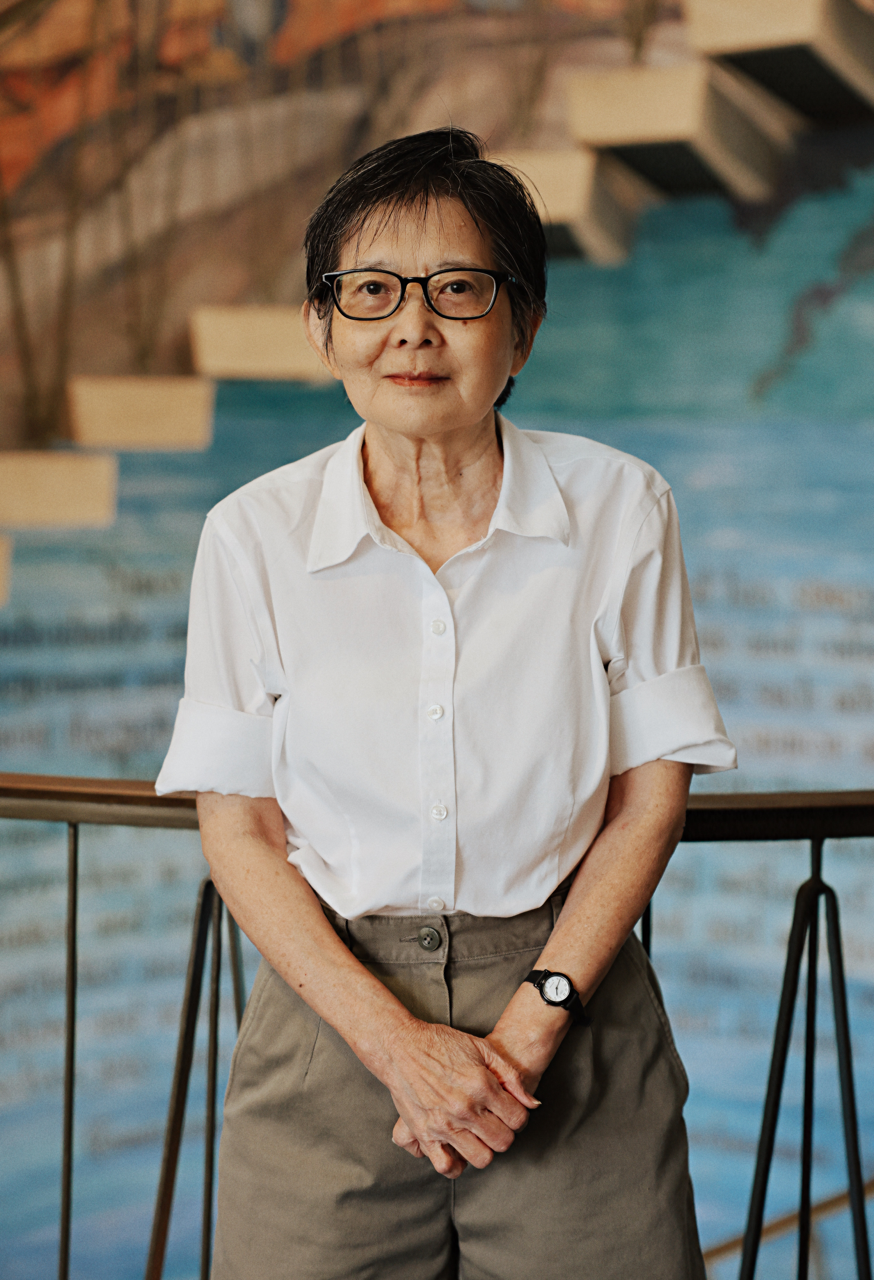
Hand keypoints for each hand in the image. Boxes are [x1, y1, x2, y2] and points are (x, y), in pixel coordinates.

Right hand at [384, 1020, 539, 1178]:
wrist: (400, 1046)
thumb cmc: (440, 1043)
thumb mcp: (482, 1047)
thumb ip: (510, 1075)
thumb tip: (532, 1103)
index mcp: (481, 1085)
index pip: (518, 1119)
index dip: (518, 1115)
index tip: (509, 1110)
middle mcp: (465, 1108)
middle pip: (503, 1141)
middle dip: (505, 1132)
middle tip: (495, 1121)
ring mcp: (444, 1124)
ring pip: (482, 1158)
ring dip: (485, 1148)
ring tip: (479, 1134)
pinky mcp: (424, 1134)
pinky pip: (446, 1166)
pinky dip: (456, 1165)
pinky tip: (459, 1150)